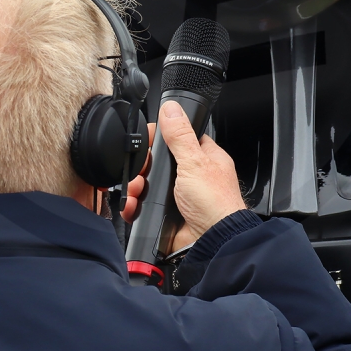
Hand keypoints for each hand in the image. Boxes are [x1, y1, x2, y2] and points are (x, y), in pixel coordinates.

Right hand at [120, 101, 246, 253]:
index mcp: (205, 159)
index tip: (147, 141)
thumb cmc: (216, 203)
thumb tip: (171, 109)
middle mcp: (193, 176)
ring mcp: (180, 196)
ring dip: (138, 187)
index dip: (162, 138)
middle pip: (160, 163)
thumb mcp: (194, 163)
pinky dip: (136, 206)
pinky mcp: (168, 215)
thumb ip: (180, 136)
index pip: (181, 138)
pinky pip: (146, 206)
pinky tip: (133, 205)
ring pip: (150, 185)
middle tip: (141, 171)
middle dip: (145, 168)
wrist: (213, 241)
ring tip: (137, 190)